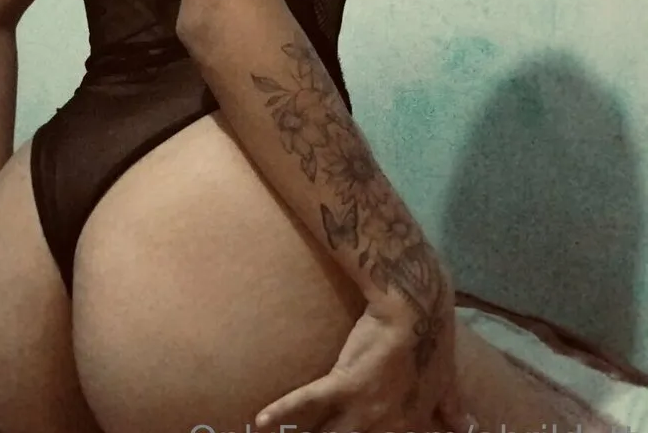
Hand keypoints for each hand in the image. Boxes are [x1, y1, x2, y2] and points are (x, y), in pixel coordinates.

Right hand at [255, 275, 475, 432]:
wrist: (416, 308)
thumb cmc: (432, 338)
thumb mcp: (447, 379)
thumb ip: (452, 407)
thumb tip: (468, 425)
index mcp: (411, 425)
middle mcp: (387, 425)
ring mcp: (364, 408)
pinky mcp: (343, 383)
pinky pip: (308, 403)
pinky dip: (283, 412)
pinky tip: (260, 422)